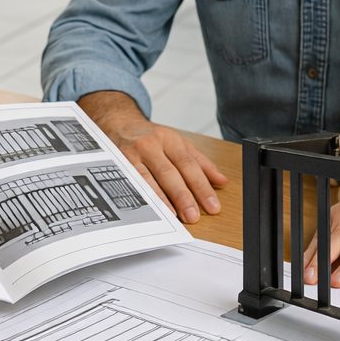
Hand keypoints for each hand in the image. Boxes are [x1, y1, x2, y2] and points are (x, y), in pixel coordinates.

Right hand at [108, 118, 225, 222]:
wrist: (119, 124)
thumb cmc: (152, 138)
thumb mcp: (178, 143)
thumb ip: (201, 162)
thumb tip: (221, 181)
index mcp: (170, 139)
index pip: (189, 165)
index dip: (202, 186)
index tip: (212, 205)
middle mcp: (151, 145)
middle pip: (169, 173)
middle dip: (183, 196)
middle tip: (193, 216)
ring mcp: (133, 155)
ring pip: (149, 180)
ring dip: (162, 200)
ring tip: (175, 216)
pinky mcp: (118, 164)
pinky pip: (132, 183)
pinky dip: (142, 197)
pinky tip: (150, 209)